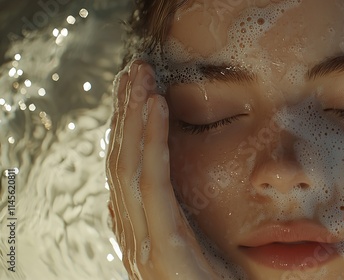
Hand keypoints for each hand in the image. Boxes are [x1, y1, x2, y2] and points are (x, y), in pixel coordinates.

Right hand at [106, 61, 215, 279]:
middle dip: (126, 112)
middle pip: (122, 161)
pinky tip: (156, 108)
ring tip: (140, 77)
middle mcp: (134, 233)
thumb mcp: (201, 243)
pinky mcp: (161, 247)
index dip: (130, 127)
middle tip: (134, 70)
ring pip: (129, 166)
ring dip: (133, 117)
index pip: (130, 169)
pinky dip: (150, 143)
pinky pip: (150, 185)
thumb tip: (165, 189)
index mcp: (144, 229)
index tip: (141, 90)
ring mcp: (143, 242)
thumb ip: (180, 217)